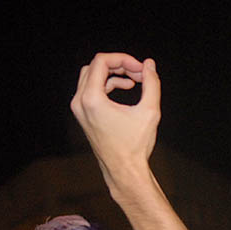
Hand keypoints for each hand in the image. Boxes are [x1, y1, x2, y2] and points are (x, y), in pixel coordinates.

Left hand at [70, 53, 160, 194]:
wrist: (124, 170)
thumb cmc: (136, 145)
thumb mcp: (150, 111)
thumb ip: (152, 84)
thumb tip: (149, 64)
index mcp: (92, 99)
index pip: (102, 61)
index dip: (123, 59)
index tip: (140, 69)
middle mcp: (80, 102)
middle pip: (95, 66)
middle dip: (119, 65)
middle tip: (139, 73)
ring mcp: (79, 109)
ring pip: (91, 76)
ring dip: (113, 74)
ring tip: (135, 80)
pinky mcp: (83, 114)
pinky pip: (91, 88)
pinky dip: (107, 84)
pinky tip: (126, 88)